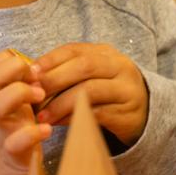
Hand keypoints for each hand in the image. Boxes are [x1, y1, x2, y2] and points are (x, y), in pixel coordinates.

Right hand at [0, 50, 51, 174]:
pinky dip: (31, 133)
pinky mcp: (13, 158)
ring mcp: (3, 134)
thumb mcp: (14, 113)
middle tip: (36, 77)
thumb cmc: (7, 145)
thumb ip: (20, 91)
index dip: (9, 60)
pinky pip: (16, 142)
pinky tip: (45, 130)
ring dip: (18, 94)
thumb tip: (42, 67)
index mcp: (0, 99)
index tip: (30, 66)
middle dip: (13, 70)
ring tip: (40, 97)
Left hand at [32, 43, 148, 146]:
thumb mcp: (92, 75)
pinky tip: (59, 124)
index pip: (74, 50)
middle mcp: (119, 67)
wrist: (145, 113)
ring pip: (90, 91)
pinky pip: (97, 114)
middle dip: (54, 80)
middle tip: (32, 95)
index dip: (50, 60)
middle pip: (84, 67)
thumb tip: (31, 77)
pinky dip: (75, 118)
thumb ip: (67, 72)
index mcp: (106, 53)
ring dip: (61, 104)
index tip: (29, 73)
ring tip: (42, 117)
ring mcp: (126, 90)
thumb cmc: (107, 92)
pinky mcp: (128, 113)